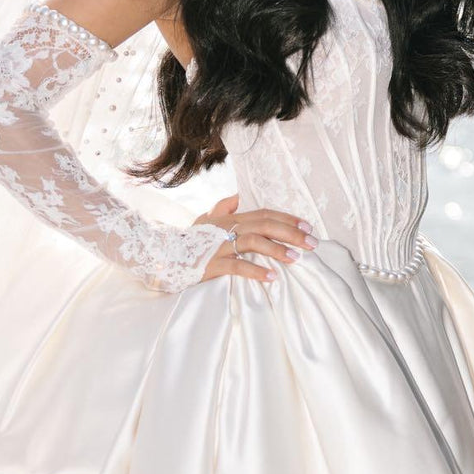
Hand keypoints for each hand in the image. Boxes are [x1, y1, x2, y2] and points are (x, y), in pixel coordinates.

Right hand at [196, 194, 316, 285]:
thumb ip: (222, 208)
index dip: (287, 219)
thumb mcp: (204, 220)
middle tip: (312, 243)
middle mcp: (227, 228)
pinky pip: (236, 266)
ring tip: (296, 258)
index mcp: (231, 218)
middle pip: (265, 225)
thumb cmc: (187, 239)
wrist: (161, 255)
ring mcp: (219, 246)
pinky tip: (271, 277)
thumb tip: (235, 197)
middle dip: (291, 233)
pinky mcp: (211, 264)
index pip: (265, 214)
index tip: (308, 226)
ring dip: (277, 249)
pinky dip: (255, 270)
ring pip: (253, 242)